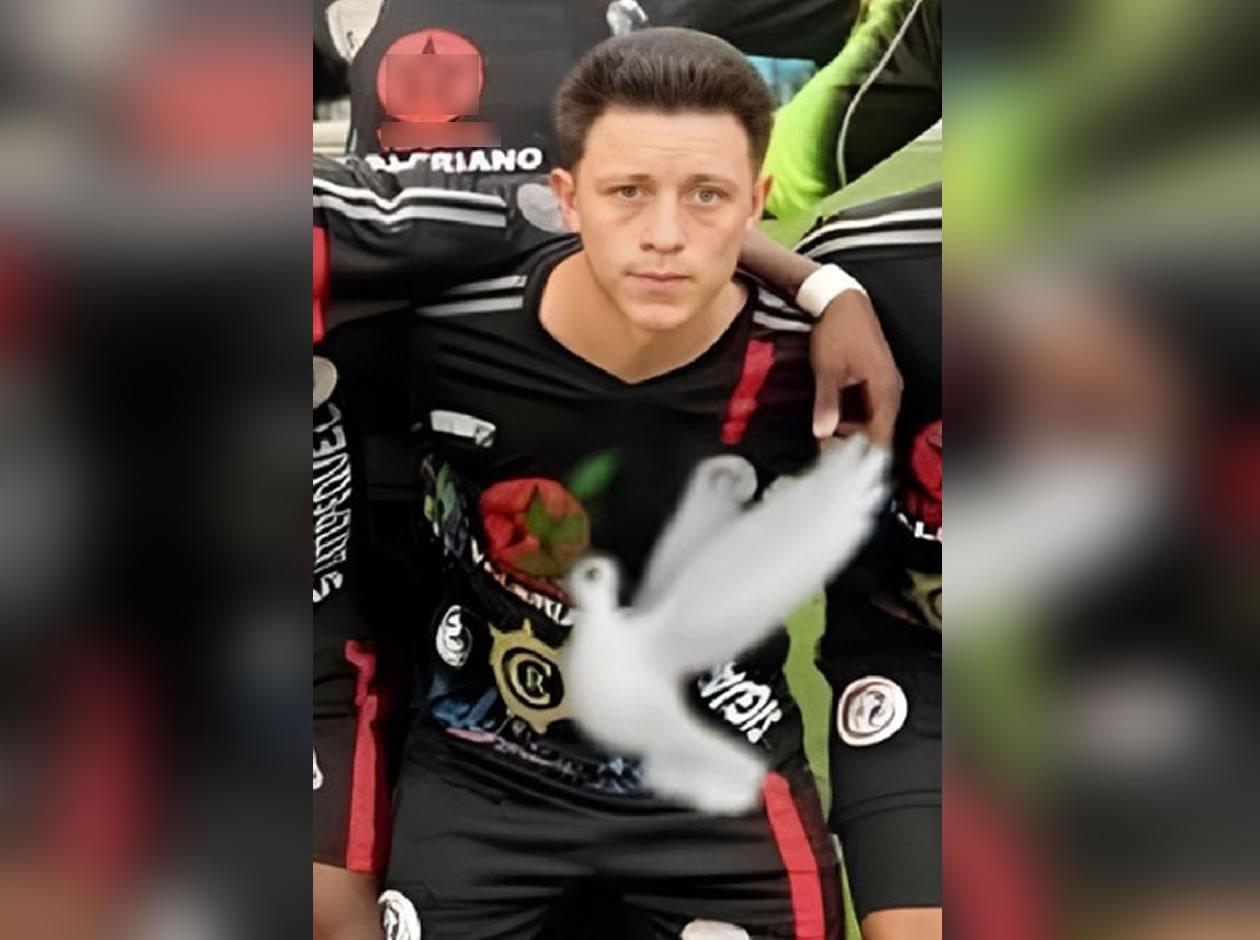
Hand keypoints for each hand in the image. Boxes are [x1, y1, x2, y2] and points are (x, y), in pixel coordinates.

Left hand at [810, 290, 901, 446]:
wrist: (843, 301)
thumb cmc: (836, 333)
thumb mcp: (827, 369)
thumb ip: (827, 404)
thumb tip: (822, 436)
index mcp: (885, 391)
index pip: (881, 437)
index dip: (862, 456)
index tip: (840, 467)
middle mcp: (892, 392)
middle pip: (878, 433)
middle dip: (854, 446)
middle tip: (825, 453)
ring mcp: (886, 386)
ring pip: (873, 422)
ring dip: (852, 433)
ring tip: (825, 440)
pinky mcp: (878, 381)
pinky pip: (869, 409)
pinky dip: (853, 419)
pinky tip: (832, 423)